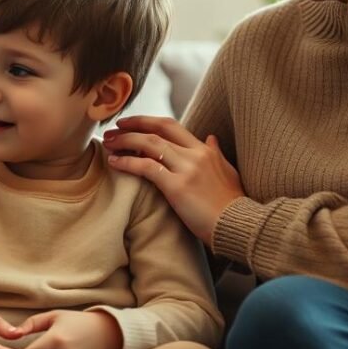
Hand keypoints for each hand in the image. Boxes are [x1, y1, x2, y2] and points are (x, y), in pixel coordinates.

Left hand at [103, 116, 243, 242]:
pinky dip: (127, 163)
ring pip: (149, 144)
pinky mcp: (178, 187)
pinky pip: (147, 168)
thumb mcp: (228, 172)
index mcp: (205, 150)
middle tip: (113, 128)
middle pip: (157, 130)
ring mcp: (187, 169)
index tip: (130, 123)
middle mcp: (195, 154)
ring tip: (108, 143)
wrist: (239, 226)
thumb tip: (211, 138)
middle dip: (132, 126)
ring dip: (125, 141)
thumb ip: (216, 154)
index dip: (147, 122)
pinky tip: (114, 162)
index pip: (171, 126)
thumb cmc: (232, 205)